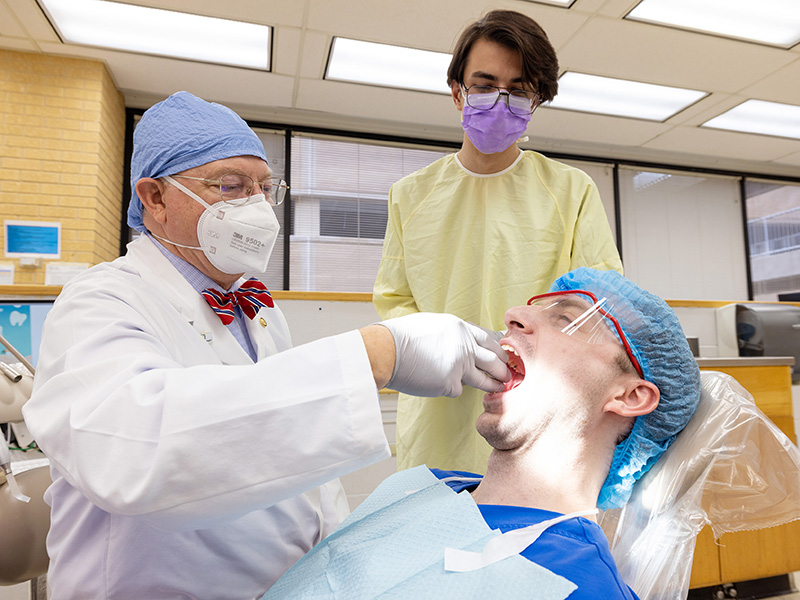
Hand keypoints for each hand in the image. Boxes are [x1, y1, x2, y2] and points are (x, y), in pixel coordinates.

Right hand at [378, 313, 510, 396]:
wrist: (386, 350)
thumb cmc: (402, 337)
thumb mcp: (432, 324)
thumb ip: (452, 333)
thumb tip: (464, 342)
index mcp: (459, 328)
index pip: (489, 339)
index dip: (499, 350)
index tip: (503, 357)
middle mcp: (464, 344)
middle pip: (494, 359)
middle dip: (503, 369)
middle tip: (508, 375)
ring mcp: (459, 364)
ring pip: (485, 379)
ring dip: (494, 385)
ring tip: (500, 389)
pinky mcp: (450, 382)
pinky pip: (458, 389)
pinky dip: (451, 389)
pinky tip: (438, 384)